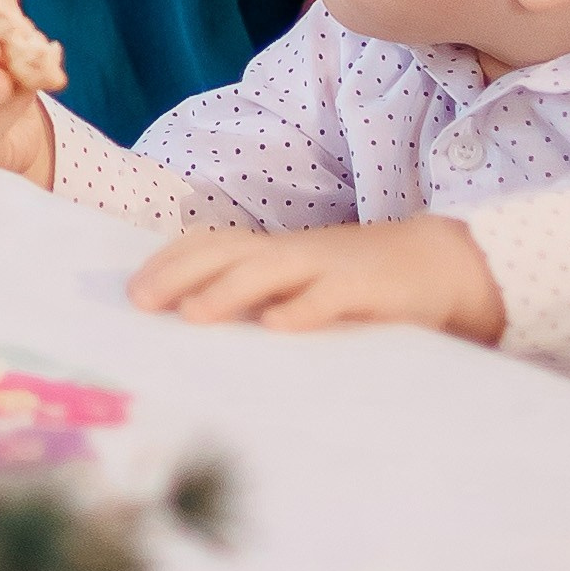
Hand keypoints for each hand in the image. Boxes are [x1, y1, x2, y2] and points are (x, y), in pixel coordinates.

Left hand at [128, 214, 505, 340]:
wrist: (437, 261)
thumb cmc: (357, 278)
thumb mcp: (303, 278)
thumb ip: (261, 291)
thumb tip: (199, 316)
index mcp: (275, 249)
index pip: (212, 243)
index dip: (170, 261)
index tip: (132, 289)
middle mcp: (294, 251)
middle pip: (228, 251)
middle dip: (181, 274)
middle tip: (140, 302)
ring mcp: (330, 265)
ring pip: (272, 270)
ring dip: (229, 291)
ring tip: (193, 315)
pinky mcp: (368, 288)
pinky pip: (332, 297)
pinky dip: (303, 309)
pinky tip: (277, 327)